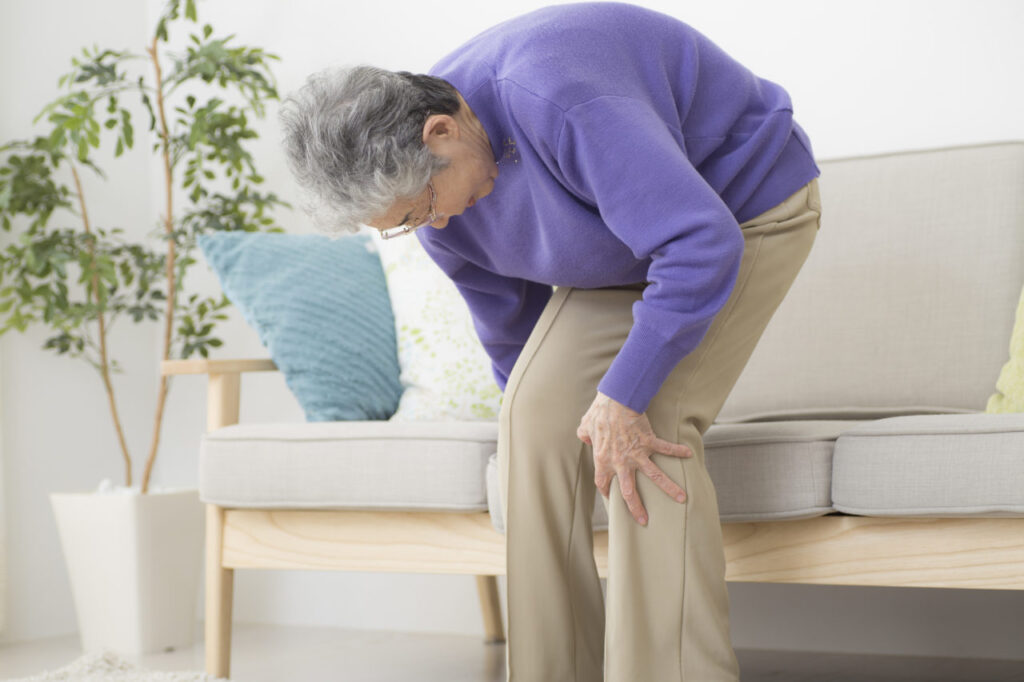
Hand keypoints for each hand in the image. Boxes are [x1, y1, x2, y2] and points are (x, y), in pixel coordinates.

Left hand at [576, 391, 693, 525]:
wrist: (615, 400)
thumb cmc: (599, 412)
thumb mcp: (585, 425)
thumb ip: (584, 435)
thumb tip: (584, 438)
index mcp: (603, 460)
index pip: (602, 483)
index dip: (606, 491)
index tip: (612, 497)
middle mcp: (621, 462)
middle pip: (629, 492)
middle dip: (636, 508)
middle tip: (644, 520)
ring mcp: (637, 453)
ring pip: (655, 477)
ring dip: (669, 488)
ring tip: (682, 499)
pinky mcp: (649, 441)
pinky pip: (665, 448)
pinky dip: (677, 451)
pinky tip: (688, 454)